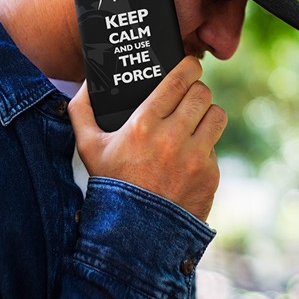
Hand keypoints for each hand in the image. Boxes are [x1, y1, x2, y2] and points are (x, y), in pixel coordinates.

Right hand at [68, 57, 225, 221]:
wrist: (134, 233)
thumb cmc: (111, 185)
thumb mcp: (88, 148)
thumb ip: (82, 111)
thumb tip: (86, 84)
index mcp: (144, 124)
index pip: (180, 80)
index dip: (189, 67)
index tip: (190, 65)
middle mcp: (172, 138)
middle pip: (202, 93)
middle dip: (197, 90)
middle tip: (191, 94)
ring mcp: (194, 157)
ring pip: (217, 115)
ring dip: (207, 114)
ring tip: (197, 119)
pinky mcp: (210, 175)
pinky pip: (215, 147)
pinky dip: (205, 147)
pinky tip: (190, 154)